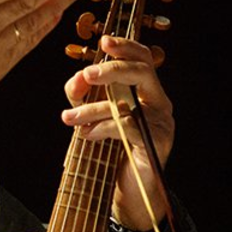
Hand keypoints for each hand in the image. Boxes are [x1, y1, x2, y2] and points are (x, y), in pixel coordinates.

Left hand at [61, 35, 174, 230]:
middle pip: (142, 71)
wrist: (130, 190)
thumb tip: (77, 78)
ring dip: (93, 108)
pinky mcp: (156, 143)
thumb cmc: (113, 148)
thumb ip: (82, 94)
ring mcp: (161, 122)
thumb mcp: (93, 115)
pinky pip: (127, 126)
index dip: (125, 46)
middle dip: (112, 68)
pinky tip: (86, 134)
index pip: (143, 58)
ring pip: (128, 101)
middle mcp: (160, 102)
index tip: (104, 41)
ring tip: (69, 118)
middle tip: (87, 74)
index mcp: (148, 90)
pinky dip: (102, 127)